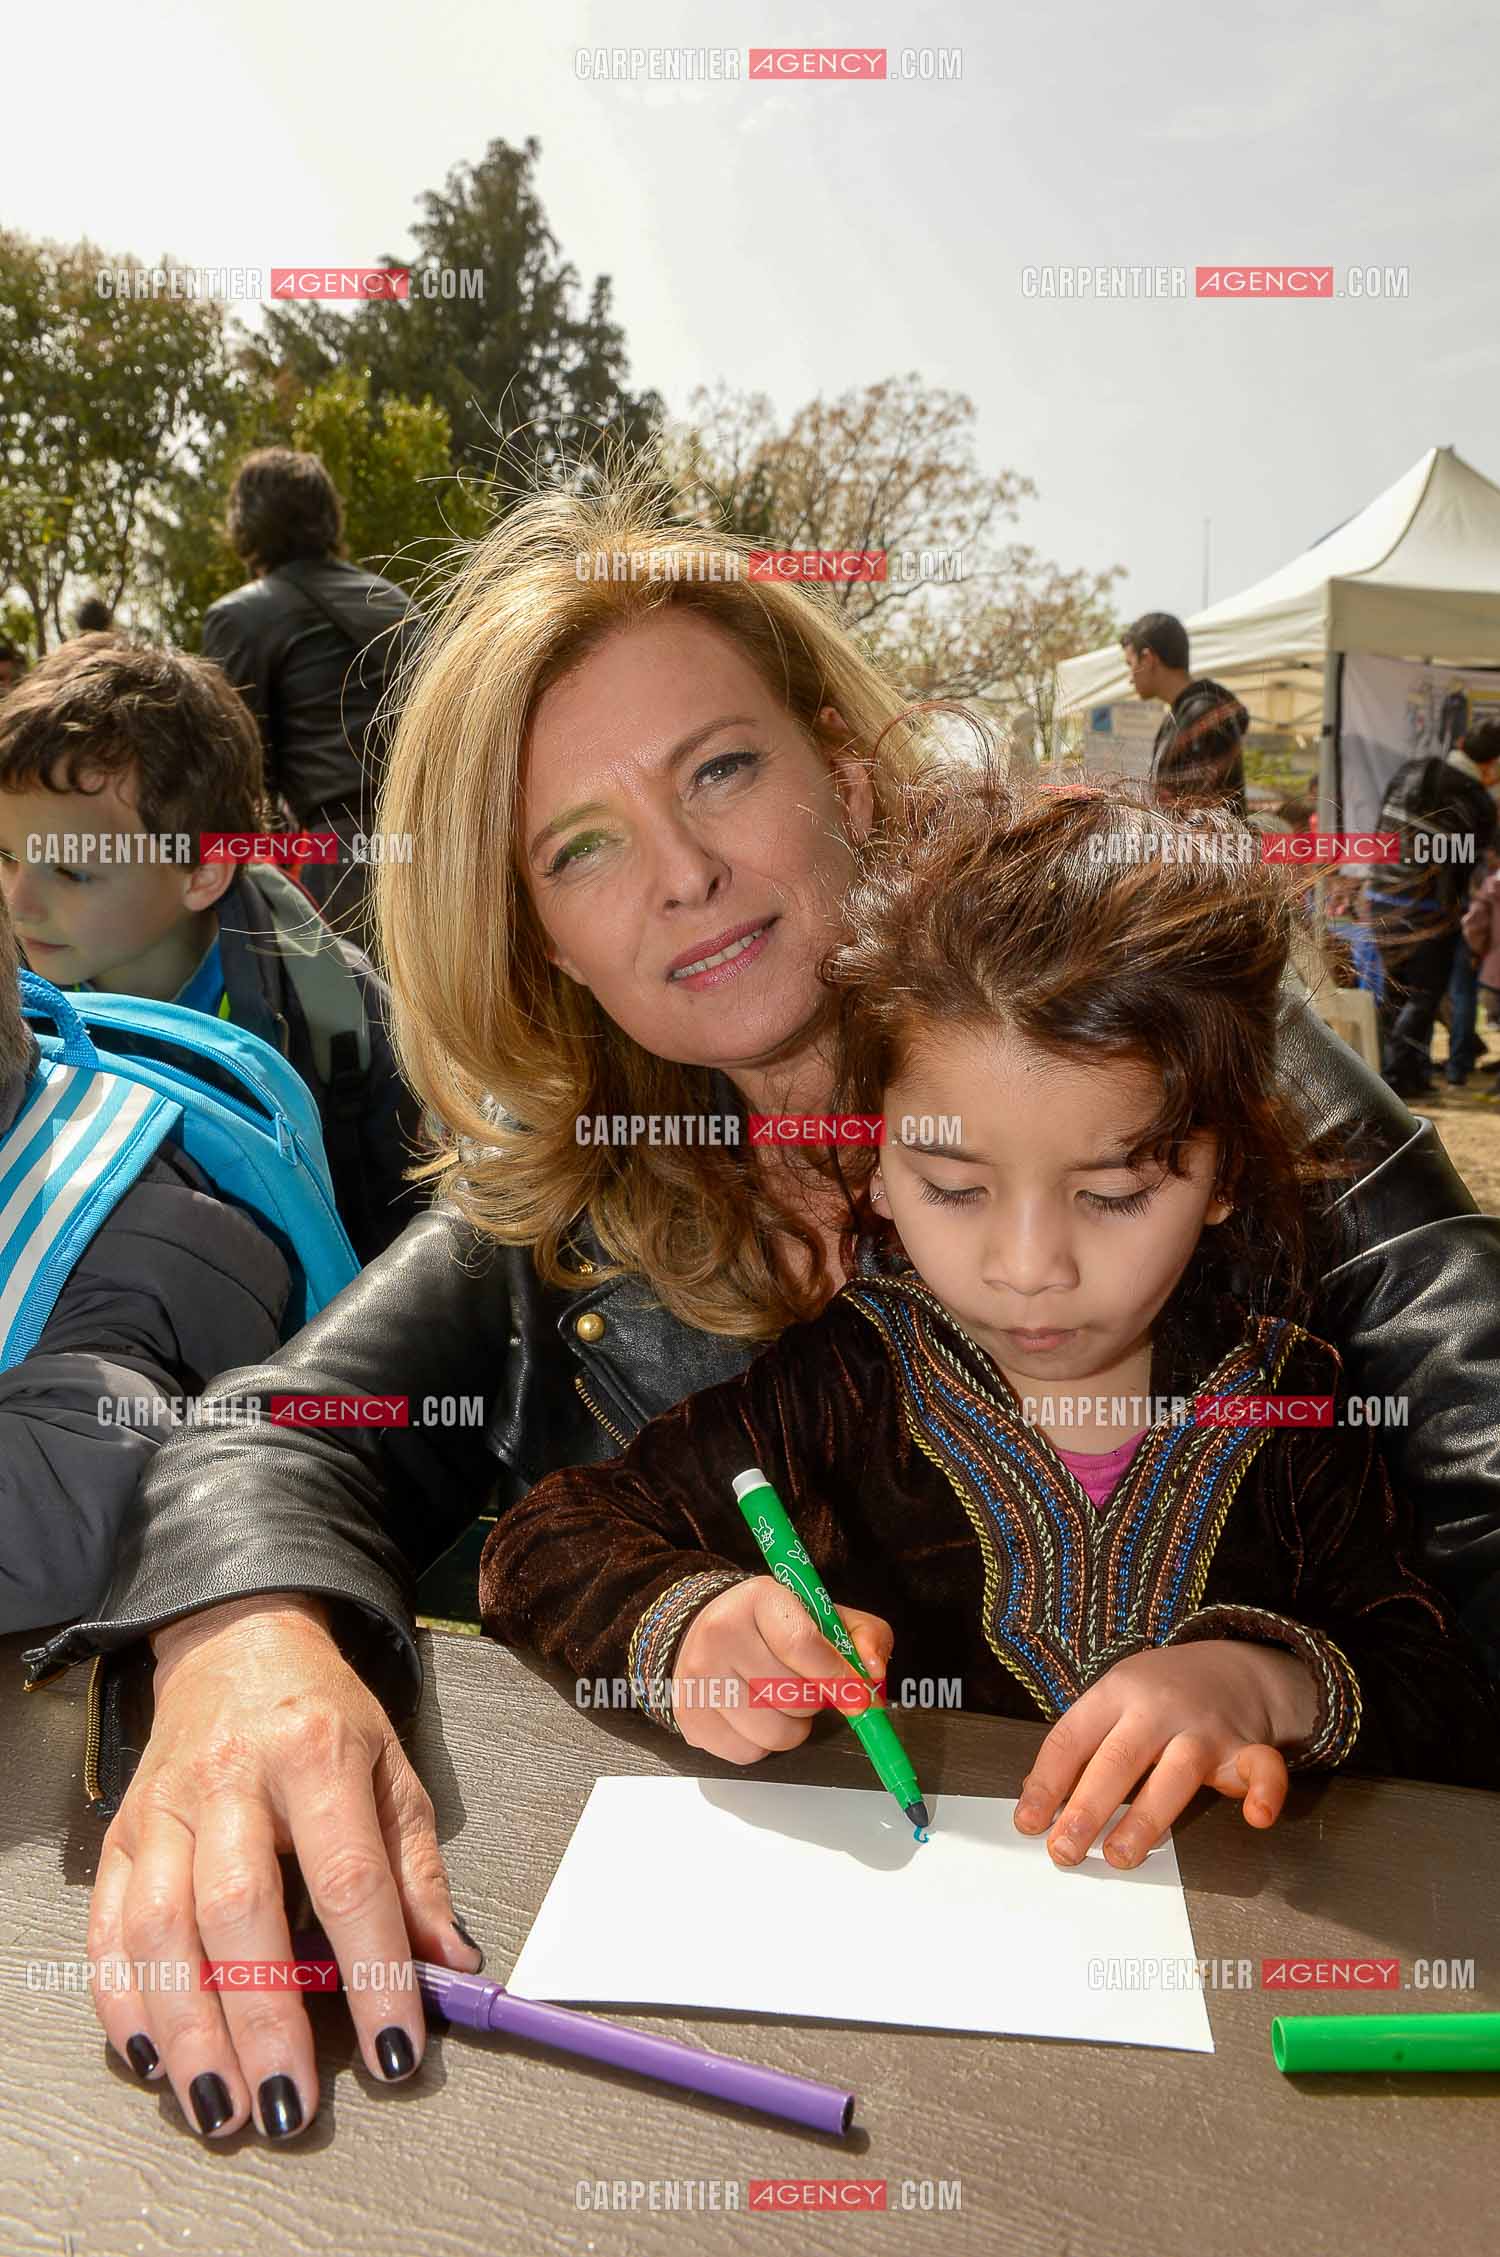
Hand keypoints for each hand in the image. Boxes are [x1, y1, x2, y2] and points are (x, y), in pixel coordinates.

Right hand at [86, 1594, 480, 2140]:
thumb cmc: (324, 1716)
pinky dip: (123, 2001)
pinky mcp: (119, 1833)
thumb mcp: (393, 1771)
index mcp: (316, 1755)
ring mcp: (164, 1807)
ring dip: (188, 2029)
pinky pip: (107, 1927)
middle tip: (287, 2108)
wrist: (237, 1642)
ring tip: (221, 2107)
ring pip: (159, 1928)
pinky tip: (151, 2058)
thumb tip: (452, 1965)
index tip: (394, 2052)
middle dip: (263, 2020)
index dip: (373, 1972)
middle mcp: (231, 1780)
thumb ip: (418, 1872)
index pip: (349, 1878)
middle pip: (240, 1911)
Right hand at [671, 1575, 893, 1763]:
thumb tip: (873, 1678)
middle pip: (793, 1697)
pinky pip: (747, 1754)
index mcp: (759, 1599)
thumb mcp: (824, 1616)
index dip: (839, 1678)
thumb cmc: (774, 1626)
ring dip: (792, 1728)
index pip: (803, 1646)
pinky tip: (755, 1716)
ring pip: (773, 1733)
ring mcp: (697, 1677)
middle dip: (815, 1702)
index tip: (859, 1697)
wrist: (705, 1628)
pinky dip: (763, 1744)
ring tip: (781, 1702)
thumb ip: (864, 1637)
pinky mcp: (688, 1716)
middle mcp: (721, 1633)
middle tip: (807, 1687)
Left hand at [1012, 1638, 1319, 1868]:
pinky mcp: (1245, 1746)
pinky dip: (1265, 1791)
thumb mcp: (1111, 1703)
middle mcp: (1157, 1708)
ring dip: (1145, 1818)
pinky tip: (1257, 1816)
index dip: (1047, 1782)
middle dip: (1087, 1808)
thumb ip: (1081, 1748)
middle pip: (1118, 1758)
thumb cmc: (1157, 1696)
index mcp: (1115, 1693)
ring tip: (1119, 1857)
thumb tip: (1036, 1804)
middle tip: (1064, 1850)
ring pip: (1175, 1774)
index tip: (1029, 1823)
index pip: (1072, 1737)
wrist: (1230, 1665)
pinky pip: (1262, 1767)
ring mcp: (1203, 1727)